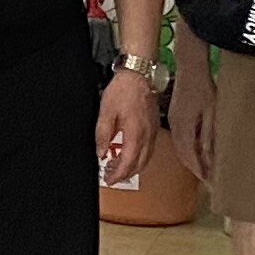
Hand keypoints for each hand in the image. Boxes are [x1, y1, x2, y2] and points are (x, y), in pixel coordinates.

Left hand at [95, 68, 157, 187]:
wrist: (138, 75)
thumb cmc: (123, 90)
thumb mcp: (106, 113)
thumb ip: (102, 135)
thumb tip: (100, 152)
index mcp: (135, 134)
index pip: (128, 163)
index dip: (118, 175)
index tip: (109, 180)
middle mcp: (147, 136)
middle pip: (139, 165)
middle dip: (125, 174)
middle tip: (111, 176)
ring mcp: (153, 132)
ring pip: (146, 159)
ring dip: (133, 167)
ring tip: (118, 167)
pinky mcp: (154, 127)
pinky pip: (149, 149)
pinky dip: (140, 157)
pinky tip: (130, 154)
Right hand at [167, 55, 218, 181]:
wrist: (190, 67)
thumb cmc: (203, 87)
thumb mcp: (211, 114)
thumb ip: (209, 137)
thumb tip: (210, 158)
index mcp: (184, 129)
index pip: (191, 157)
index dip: (200, 171)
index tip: (210, 182)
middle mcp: (176, 128)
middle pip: (183, 155)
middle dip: (195, 168)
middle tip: (208, 179)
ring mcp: (174, 121)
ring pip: (181, 148)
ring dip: (191, 159)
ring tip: (204, 168)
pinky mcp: (176, 116)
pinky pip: (180, 138)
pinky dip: (188, 148)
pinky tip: (196, 149)